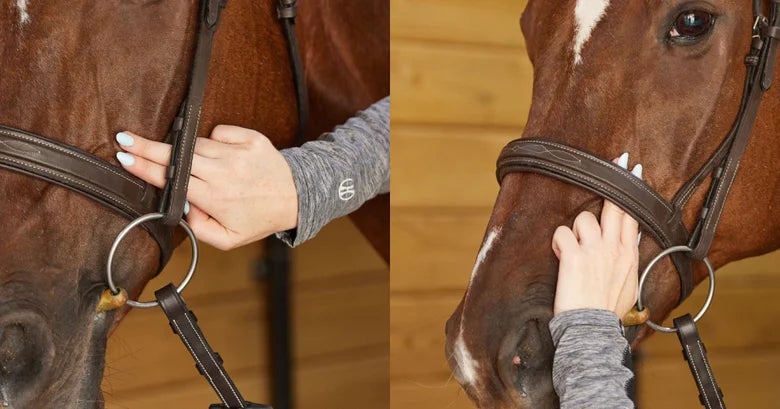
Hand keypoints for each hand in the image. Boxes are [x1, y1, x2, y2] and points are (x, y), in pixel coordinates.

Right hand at [114, 125, 297, 249]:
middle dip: (147, 147)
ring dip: (189, 151)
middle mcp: (225, 172)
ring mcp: (238, 152)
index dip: (145, 168)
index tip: (125, 158)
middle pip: (178, 156)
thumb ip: (198, 228)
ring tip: (197, 163)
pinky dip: (216, 141)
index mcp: (216, 197)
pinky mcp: (250, 138)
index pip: (172, 180)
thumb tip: (181, 207)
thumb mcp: (227, 238)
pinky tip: (224, 156)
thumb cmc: (258, 218)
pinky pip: (219, 132)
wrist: (295, 196)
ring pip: (198, 144)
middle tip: (124, 138)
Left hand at [551, 156, 641, 318]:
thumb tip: (627, 243)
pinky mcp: (573, 256)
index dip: (631, 190)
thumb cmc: (607, 309)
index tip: (632, 170)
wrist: (593, 329)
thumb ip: (626, 260)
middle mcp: (614, 248)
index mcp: (629, 255)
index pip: (632, 215)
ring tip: (571, 248)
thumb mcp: (628, 284)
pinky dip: (558, 243)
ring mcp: (594, 250)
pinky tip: (560, 256)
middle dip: (613, 180)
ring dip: (574, 230)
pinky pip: (562, 233)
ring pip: (583, 219)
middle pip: (614, 206)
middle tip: (615, 160)